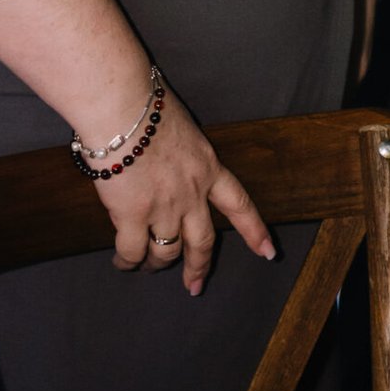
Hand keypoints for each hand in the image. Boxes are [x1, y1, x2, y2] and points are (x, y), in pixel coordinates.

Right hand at [93, 89, 273, 296]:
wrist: (122, 107)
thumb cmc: (144, 105)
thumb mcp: (180, 126)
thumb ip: (181, 153)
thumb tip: (165, 162)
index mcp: (207, 166)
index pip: (239, 204)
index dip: (254, 230)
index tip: (267, 252)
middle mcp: (191, 192)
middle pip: (203, 241)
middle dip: (199, 266)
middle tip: (194, 285)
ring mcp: (164, 207)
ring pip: (167, 252)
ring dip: (157, 263)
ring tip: (148, 266)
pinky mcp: (133, 215)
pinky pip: (133, 251)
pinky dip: (128, 261)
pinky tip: (123, 262)